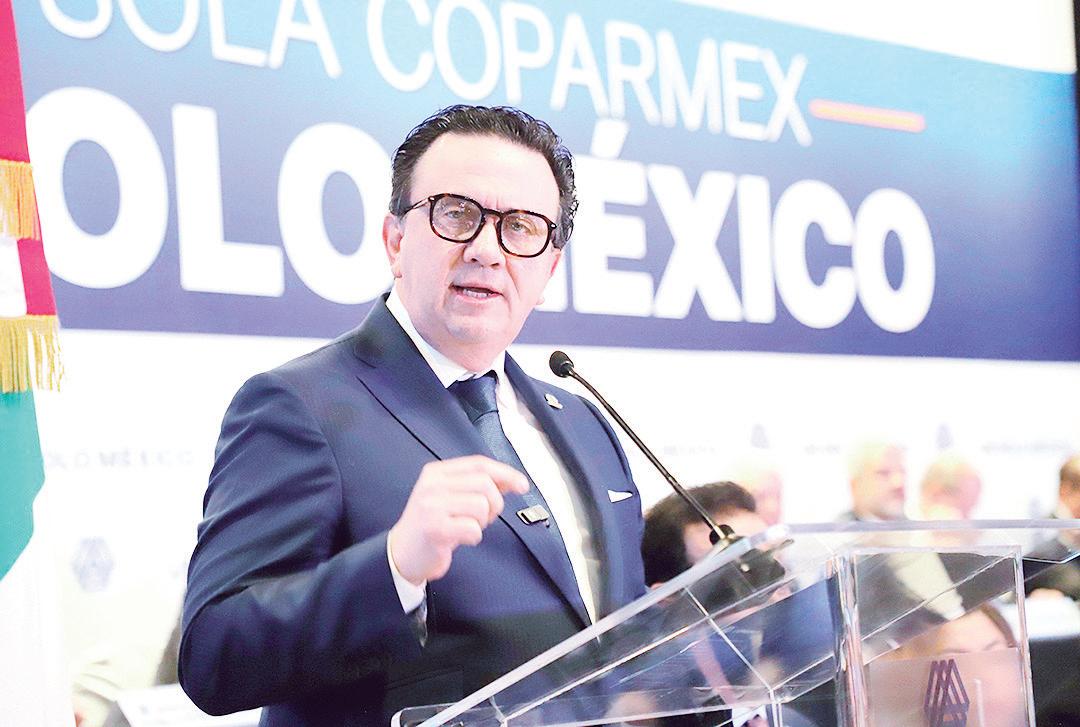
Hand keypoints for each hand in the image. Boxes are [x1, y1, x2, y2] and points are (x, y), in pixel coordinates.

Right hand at [389, 456, 528, 584]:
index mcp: (436, 472)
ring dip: (482, 522)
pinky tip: (459, 539)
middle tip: (482, 518)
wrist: (402, 554)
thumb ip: (477, 486)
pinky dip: (474, 537)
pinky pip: (473, 529)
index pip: (479, 464)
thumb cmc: (432, 526)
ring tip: (466, 527)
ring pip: (482, 506)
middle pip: (485, 484)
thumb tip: (512, 480)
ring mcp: (431, 506)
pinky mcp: (435, 529)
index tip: (522, 485)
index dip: (505, 473)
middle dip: (494, 504)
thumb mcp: (451, 498)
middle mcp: (432, 485)